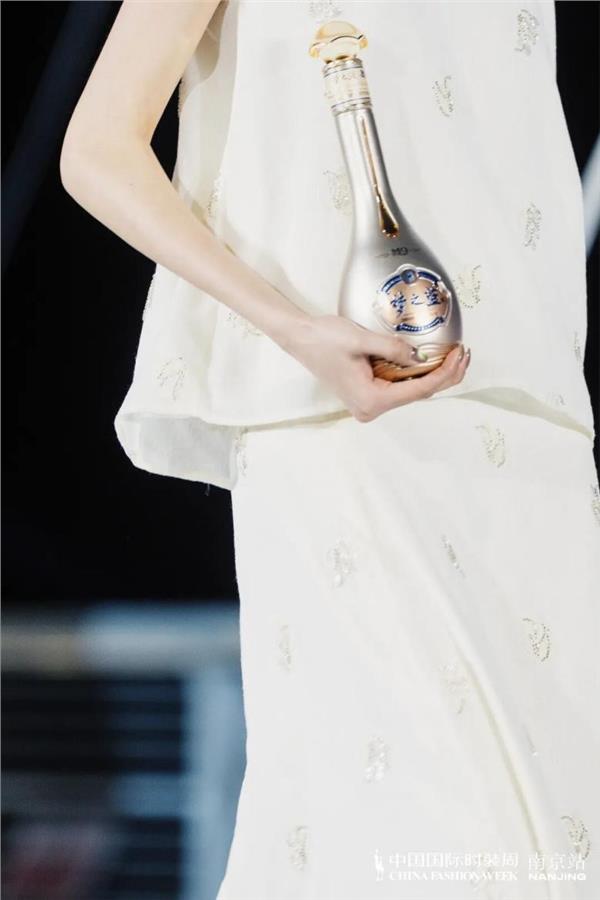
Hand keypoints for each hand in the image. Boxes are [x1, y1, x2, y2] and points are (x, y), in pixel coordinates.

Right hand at [284, 314, 470, 421]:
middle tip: (464, 355)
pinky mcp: (366, 395)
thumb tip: (420, 355)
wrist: (299, 338)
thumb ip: (394, 349)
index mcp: (370, 400)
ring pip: (409, 392)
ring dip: (432, 375)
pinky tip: (429, 361)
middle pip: (418, 395)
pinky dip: (415, 375)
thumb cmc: (324, 339)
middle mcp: (369, 408)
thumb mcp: (362, 339)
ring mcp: (367, 404)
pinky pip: (397, 387)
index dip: (443, 373)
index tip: (459, 356)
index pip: (418, 391)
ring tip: (453, 356)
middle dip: (444, 375)